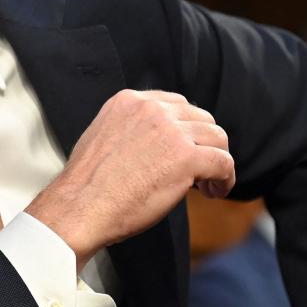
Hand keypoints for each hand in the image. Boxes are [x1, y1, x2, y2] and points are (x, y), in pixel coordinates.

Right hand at [25, 89, 233, 269]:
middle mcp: (151, 109)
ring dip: (218, 161)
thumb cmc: (89, 184)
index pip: (176, 104)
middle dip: (204, 143)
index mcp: (128, 101)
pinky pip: (223, 163)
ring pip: (217, 138)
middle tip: (198, 171)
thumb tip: (159, 144)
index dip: (186, 129)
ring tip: (207, 184)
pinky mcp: (186, 157)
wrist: (81, 205)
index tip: (185, 149)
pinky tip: (214, 192)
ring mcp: (170, 131)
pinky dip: (225, 179)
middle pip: (201, 118)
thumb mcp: (105, 137)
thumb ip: (132, 129)